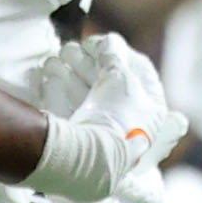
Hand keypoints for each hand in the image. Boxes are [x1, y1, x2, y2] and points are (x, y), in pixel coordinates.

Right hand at [28, 33, 184, 202]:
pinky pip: (70, 111)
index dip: (120, 54)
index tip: (101, 43)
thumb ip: (114, 54)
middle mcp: (131, 126)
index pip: (140, 75)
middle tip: (72, 50)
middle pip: (108, 85)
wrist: (87, 160)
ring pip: (86, 96)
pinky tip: (50, 75)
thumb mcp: (118, 76)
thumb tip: (110, 42)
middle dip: (87, 63)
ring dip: (70, 73)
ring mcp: (105, 135)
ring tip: (56, 60)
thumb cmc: (114, 116)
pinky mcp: (81, 142)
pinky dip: (59, 91)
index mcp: (151, 113)